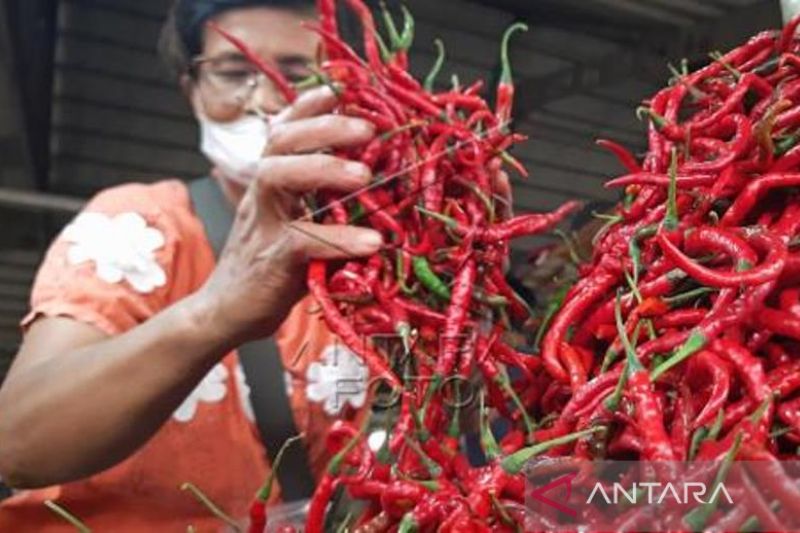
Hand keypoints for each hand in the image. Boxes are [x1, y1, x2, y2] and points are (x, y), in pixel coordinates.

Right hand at [196, 87, 382, 345]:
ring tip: (366, 174)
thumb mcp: (295, 223)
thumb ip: (321, 202)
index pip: (283, 131)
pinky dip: (339, 238)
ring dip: (323, 168)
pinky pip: (302, 240)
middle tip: (367, 128)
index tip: (341, 90)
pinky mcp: (271, 260)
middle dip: (323, 128)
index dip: (307, 106)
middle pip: (280, 143)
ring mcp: (263, 225)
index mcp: (270, 183)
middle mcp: (262, 195)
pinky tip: (372, 243)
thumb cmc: (270, 266)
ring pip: (278, 177)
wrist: (227, 312)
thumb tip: (377, 181)